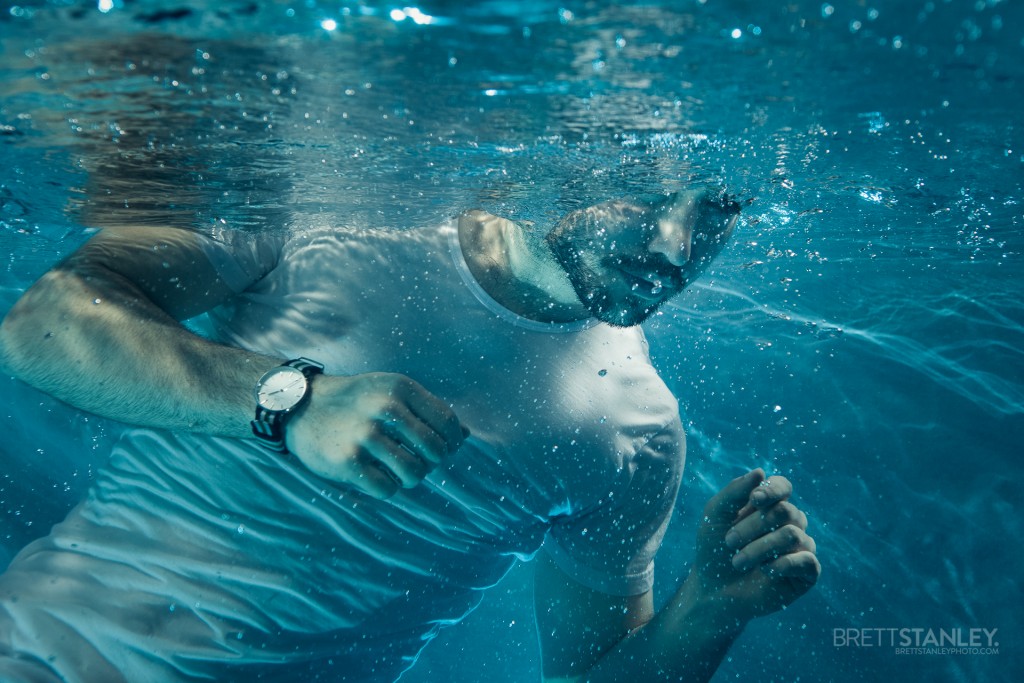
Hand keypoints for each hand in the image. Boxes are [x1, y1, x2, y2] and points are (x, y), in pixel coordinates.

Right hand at [285, 372, 466, 498]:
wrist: (299, 407)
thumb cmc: (355, 401)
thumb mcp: (390, 391)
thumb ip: (427, 410)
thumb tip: (466, 436)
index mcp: (400, 388)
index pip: (448, 423)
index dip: (453, 442)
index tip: (446, 449)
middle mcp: (386, 408)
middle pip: (435, 451)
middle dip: (432, 462)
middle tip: (418, 460)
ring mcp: (366, 436)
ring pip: (414, 473)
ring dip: (411, 477)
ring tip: (398, 469)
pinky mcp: (348, 462)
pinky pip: (387, 489)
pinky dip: (387, 487)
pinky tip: (376, 475)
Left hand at [690, 469, 819, 620]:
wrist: (713, 591)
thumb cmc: (714, 550)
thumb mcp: (716, 515)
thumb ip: (734, 491)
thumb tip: (761, 472)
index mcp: (770, 506)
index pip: (783, 486)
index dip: (773, 489)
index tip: (755, 499)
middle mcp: (790, 523)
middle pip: (784, 511)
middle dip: (752, 526)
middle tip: (729, 542)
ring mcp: (801, 547)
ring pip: (792, 535)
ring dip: (759, 548)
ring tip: (737, 562)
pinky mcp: (807, 573)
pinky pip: (806, 560)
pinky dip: (781, 565)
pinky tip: (764, 572)